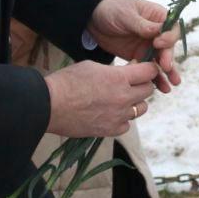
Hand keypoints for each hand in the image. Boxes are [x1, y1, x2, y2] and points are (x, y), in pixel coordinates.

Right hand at [43, 60, 159, 136]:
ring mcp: (118, 116)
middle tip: (131, 82)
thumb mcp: (93, 67)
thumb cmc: (67, 82)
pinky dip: (122, 119)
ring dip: (134, 102)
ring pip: (140, 109)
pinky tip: (110, 113)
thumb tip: (128, 72)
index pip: (149, 72)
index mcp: (119, 78)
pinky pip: (126, 125)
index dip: (148, 69)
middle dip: (142, 84)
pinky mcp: (110, 130)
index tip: (143, 69)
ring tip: (120, 99)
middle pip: (148, 91)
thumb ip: (115, 71)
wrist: (49, 105)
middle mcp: (123, 97)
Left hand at [87, 0, 181, 92]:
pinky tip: (160, 88)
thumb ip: (142, 25)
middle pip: (168, 47)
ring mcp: (149, 45)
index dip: (169, 37)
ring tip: (171, 85)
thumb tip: (159, 31)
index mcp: (157, 17)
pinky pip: (149, 68)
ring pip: (161, 60)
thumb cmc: (112, 9)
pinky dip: (154, 78)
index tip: (159, 43)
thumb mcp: (126, 14)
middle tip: (166, 67)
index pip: (171, 28)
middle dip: (168, 57)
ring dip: (167, 73)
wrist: (93, 19)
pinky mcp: (139, 56)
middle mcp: (157, 32)